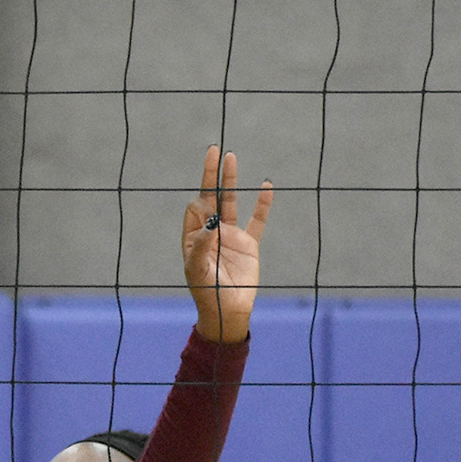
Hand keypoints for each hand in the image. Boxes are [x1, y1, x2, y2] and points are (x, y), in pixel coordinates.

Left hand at [182, 145, 271, 344]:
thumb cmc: (206, 292)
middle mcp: (212, 232)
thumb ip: (202, 244)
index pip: (195, 209)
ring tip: (231, 157)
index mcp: (194, 236)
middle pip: (212, 196)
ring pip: (232, 202)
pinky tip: (266, 186)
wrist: (228, 311)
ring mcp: (232, 236)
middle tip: (214, 150)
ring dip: (231, 180)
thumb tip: (211, 220)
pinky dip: (263, 204)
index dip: (201, 204)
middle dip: (212, 174)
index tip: (208, 211)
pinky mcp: (250, 244)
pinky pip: (258, 220)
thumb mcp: (197, 269)